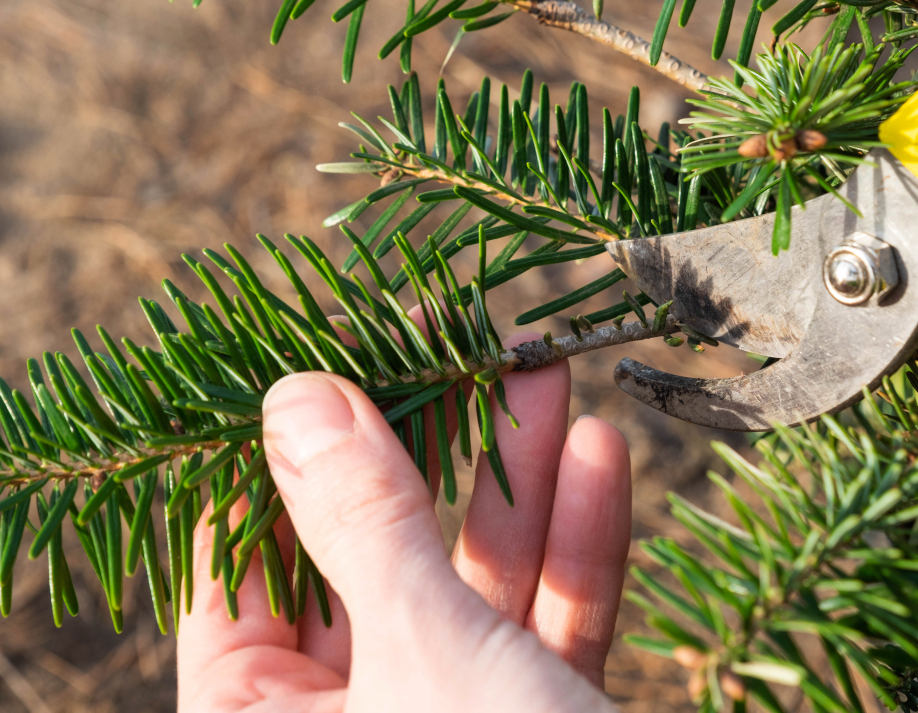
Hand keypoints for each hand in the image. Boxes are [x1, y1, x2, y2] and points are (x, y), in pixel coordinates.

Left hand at [176, 333, 631, 712]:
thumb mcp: (423, 650)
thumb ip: (363, 523)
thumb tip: (296, 398)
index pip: (240, 563)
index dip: (278, 452)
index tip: (322, 351)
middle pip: (369, 553)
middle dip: (427, 447)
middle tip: (450, 345)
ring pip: (469, 576)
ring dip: (514, 475)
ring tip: (538, 372)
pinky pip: (546, 619)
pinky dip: (576, 542)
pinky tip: (598, 457)